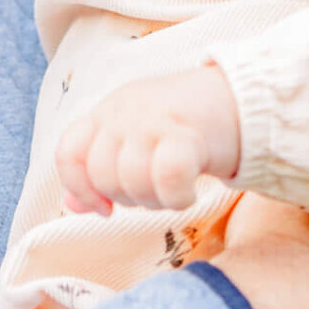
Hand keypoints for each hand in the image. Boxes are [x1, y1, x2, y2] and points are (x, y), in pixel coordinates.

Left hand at [56, 66, 242, 214]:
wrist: (240, 100)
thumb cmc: (182, 128)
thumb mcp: (133, 140)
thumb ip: (99, 170)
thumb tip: (70, 206)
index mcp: (106, 112)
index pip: (68, 153)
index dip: (79, 189)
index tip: (104, 208)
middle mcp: (123, 112)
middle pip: (102, 175)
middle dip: (126, 197)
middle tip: (153, 191)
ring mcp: (152, 121)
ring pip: (131, 181)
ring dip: (153, 200)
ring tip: (171, 190)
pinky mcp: (185, 133)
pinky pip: (167, 179)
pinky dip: (177, 198)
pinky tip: (188, 193)